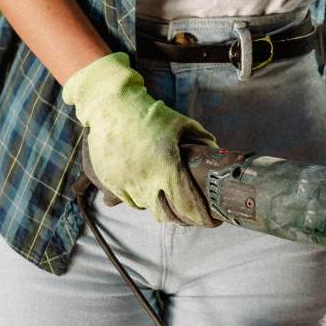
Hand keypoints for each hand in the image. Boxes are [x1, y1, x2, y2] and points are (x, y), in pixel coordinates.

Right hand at [58, 52, 222, 226]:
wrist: (112, 105)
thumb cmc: (150, 113)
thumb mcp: (182, 123)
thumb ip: (202, 139)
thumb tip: (216, 151)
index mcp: (168, 169)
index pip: (188, 207)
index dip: (202, 218)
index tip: (211, 220)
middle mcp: (146, 181)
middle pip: (166, 215)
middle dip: (180, 217)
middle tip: (188, 212)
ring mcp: (125, 183)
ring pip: (146, 207)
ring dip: (158, 205)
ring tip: (165, 196)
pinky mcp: (110, 181)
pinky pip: (128, 200)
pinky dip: (139, 197)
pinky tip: (145, 188)